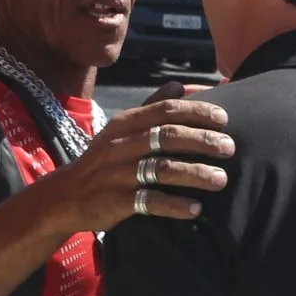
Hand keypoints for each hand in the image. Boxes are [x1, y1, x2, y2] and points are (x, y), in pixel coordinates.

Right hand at [44, 95, 233, 229]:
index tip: (224, 118)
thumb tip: (179, 86)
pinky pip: (150, 202)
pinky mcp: (115, 202)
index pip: (165, 110)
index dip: (196, 112)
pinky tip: (196, 209)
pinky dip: (175, 205)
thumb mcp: (121, 130)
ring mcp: (117, 174)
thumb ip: (151, 108)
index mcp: (125, 124)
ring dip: (195, 174)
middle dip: (202, 141)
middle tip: (230, 148)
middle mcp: (120, 145)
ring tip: (221, 180)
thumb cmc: (104, 160)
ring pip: (162, 169)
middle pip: (167, 137)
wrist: (65, 197)